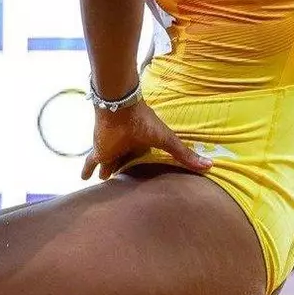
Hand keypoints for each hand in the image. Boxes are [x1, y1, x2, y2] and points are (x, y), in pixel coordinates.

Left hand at [80, 98, 213, 180]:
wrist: (121, 108)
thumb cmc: (145, 122)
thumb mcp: (167, 141)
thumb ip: (184, 155)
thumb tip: (210, 166)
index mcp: (142, 145)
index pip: (141, 160)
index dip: (142, 167)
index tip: (144, 179)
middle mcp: (126, 149)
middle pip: (124, 164)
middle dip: (123, 172)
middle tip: (122, 186)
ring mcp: (112, 150)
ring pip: (108, 165)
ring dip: (107, 172)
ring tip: (106, 184)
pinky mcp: (99, 152)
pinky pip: (90, 163)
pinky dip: (86, 170)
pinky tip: (83, 179)